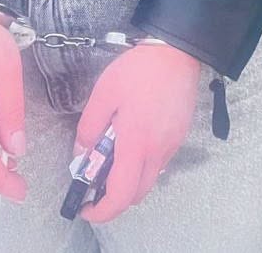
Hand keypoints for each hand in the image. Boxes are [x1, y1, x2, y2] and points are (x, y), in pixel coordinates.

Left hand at [74, 43, 200, 223]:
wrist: (178, 50)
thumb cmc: (140, 69)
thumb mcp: (104, 93)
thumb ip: (89, 126)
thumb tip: (81, 152)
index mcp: (136, 143)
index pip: (120, 195)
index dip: (101, 211)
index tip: (86, 207)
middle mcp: (157, 151)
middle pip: (135, 194)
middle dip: (114, 196)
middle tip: (97, 178)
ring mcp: (172, 145)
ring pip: (149, 179)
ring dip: (130, 178)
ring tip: (115, 151)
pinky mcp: (180, 135)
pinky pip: (160, 161)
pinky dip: (143, 161)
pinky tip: (135, 136)